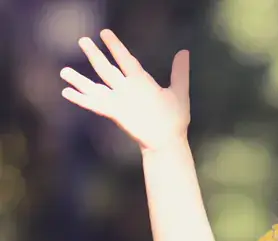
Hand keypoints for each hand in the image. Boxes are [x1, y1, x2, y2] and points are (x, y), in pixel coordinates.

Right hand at [60, 30, 189, 151]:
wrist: (169, 141)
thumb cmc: (174, 119)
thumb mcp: (178, 92)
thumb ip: (179, 73)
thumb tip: (184, 52)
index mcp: (140, 81)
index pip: (125, 59)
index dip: (115, 46)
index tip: (105, 33)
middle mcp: (127, 89)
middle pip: (106, 69)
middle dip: (94, 55)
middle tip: (82, 40)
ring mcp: (119, 101)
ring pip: (96, 86)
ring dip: (80, 80)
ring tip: (64, 71)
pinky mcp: (115, 113)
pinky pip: (95, 104)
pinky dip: (81, 98)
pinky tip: (67, 93)